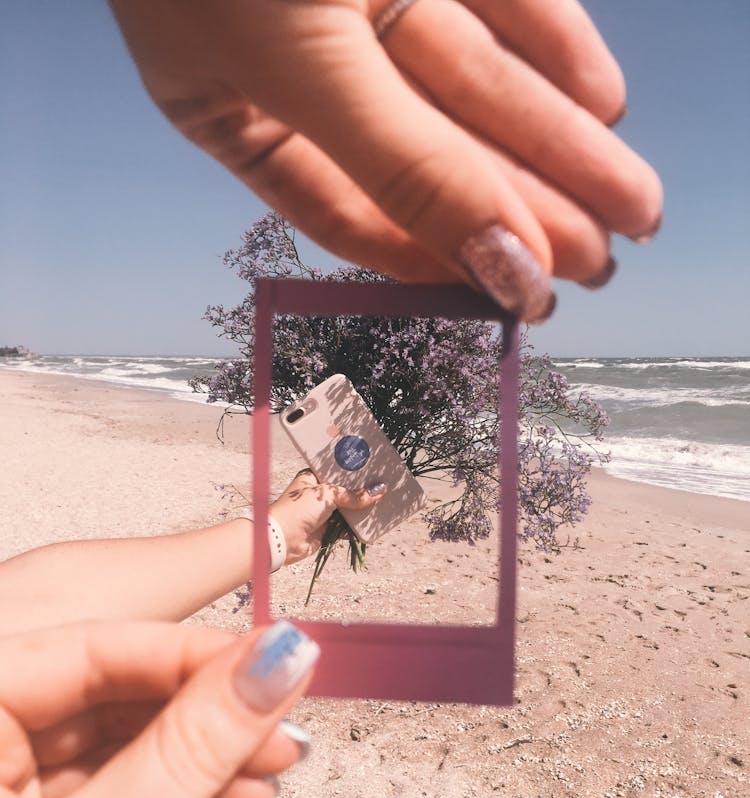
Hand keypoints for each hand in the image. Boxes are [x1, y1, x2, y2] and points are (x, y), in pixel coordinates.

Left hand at [0, 619, 317, 797]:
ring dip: (200, 767)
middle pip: (113, 696)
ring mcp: (0, 788)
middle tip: (282, 736)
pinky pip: (110, 793)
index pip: (89, 650)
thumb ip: (186, 756)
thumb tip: (276, 664)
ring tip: (262, 790)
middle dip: (207, 721)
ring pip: (120, 745)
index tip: (275, 661)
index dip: (190, 655)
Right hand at [109, 0, 661, 319]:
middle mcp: (305, 57)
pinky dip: (549, 37)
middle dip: (520, 205)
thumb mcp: (302, 64)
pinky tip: (601, 100)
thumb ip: (402, 168)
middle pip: (430, 148)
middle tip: (601, 259)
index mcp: (240, 109)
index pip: (351, 209)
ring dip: (557, 138)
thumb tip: (501, 271)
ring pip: (473, 77)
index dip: (436, 254)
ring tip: (630, 200)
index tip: (516, 292)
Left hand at [271, 468, 384, 563]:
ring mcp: (322, 512)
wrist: (282, 540)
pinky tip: (371, 522)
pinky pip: (346, 526)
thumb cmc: (299, 509)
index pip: (338, 471)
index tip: (374, 469)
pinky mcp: (326, 529)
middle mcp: (317, 494)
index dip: (355, 471)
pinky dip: (357, 526)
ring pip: (347, 509)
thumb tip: (379, 491)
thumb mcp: (328, 496)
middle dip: (362, 492)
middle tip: (383, 485)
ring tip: (383, 503)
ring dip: (361, 509)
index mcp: (313, 478)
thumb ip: (354, 496)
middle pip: (345, 491)